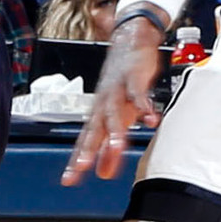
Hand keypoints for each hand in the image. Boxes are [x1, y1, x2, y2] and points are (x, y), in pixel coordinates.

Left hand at [63, 15, 165, 184]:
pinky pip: (139, 94)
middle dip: (89, 149)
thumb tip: (102, 172)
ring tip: (119, 148)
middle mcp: (103, 104)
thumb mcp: (115, 117)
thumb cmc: (121, 82)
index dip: (77, 160)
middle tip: (84, 168)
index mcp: (97, 115)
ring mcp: (117, 90)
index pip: (84, 141)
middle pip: (95, 129)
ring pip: (114, 112)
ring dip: (116, 130)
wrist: (130, 42)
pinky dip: (145, 106)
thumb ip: (108, 147)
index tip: (69, 180)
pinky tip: (151, 120)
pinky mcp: (134, 79)